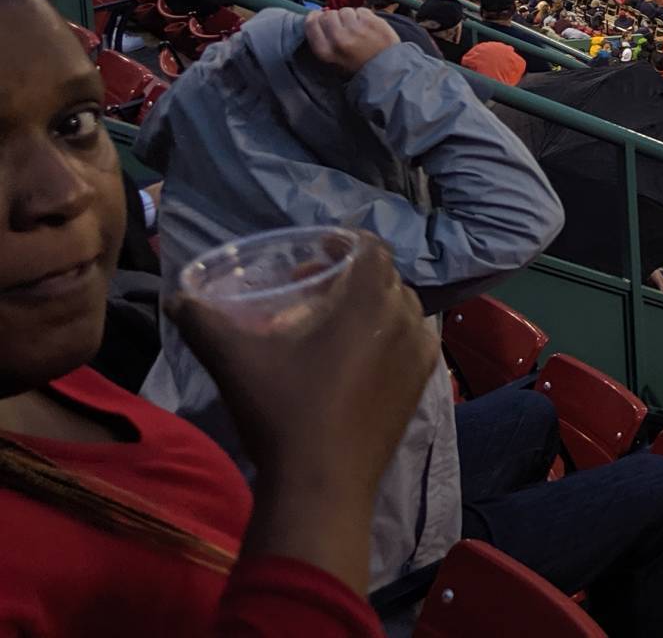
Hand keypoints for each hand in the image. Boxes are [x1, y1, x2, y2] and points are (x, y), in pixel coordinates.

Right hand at [171, 234, 434, 484]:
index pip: (371, 246)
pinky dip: (385, 336)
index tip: (313, 255)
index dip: (342, 242)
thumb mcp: (235, 361)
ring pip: (398, 309)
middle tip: (308, 292)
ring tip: (326, 327)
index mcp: (370, 298)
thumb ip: (203, 322)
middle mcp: (407, 315)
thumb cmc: (282, 411)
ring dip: (367, 307)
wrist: (322, 484)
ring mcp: (420, 350)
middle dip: (347, 276)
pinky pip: (408, 341)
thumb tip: (175, 299)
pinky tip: (351, 360)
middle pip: (383, 277)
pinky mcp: (424, 382)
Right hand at [304, 8, 399, 76]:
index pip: (312, 24)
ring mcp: (356, 29)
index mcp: (325, 51)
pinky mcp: (373, 22)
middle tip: (342, 26)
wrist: (387, 71)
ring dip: (349, 17)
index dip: (314, 17)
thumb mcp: (332, 62)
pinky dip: (363, 16)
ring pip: (345, 10)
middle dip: (333, 18)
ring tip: (356, 29)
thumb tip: (317, 16)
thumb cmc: (357, 68)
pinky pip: (361, 10)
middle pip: (328, 14)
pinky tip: (367, 27)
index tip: (318, 15)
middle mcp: (339, 38)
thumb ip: (322, 41)